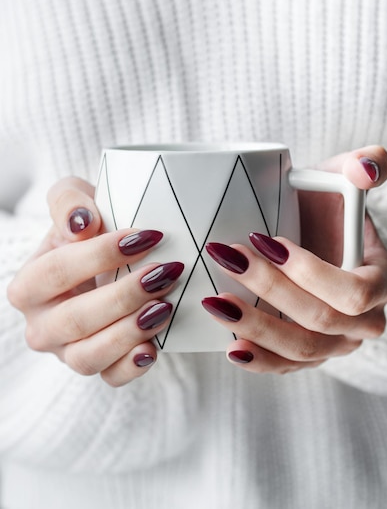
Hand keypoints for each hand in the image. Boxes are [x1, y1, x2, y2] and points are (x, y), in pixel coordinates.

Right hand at [7, 177, 183, 385]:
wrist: (111, 256)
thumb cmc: (92, 227)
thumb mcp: (76, 201)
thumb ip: (68, 202)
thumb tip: (81, 223)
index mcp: (29, 284)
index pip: (56, 272)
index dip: (99, 255)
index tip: (144, 237)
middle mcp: (41, 324)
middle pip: (74, 319)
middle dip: (123, 296)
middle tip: (164, 272)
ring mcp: (67, 351)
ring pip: (88, 356)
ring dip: (129, 332)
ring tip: (164, 306)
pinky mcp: (97, 366)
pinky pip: (110, 377)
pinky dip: (131, 367)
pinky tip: (153, 348)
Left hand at [202, 146, 386, 373]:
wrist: (306, 231)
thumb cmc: (324, 205)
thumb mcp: (342, 177)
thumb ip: (364, 164)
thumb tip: (364, 169)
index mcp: (382, 281)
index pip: (354, 292)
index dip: (310, 272)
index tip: (266, 241)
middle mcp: (365, 320)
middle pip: (321, 321)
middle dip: (270, 290)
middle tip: (228, 258)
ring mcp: (337, 343)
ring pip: (301, 350)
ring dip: (256, 326)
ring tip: (216, 301)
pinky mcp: (309, 354)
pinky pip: (287, 366)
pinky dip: (259, 359)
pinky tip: (231, 345)